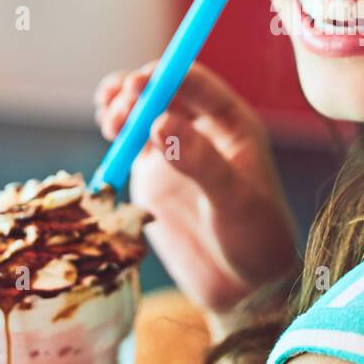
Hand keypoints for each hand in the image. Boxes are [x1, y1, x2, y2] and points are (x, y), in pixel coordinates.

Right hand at [94, 62, 299, 321]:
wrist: (246, 288)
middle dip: (135, 91)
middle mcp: (201, 131)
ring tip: (110, 122)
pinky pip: (127, 146)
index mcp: (231, 124)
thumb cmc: (256, 239)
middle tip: (117, 105)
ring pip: (140, 115)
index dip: (165, 76)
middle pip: (161, 92)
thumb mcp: (232, 199)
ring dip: (120, 109)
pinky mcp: (153, 177)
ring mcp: (174, 153)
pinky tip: (107, 143)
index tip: (139, 82)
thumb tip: (158, 122)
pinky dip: (113, 139)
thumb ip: (198, 160)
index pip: (195, 83)